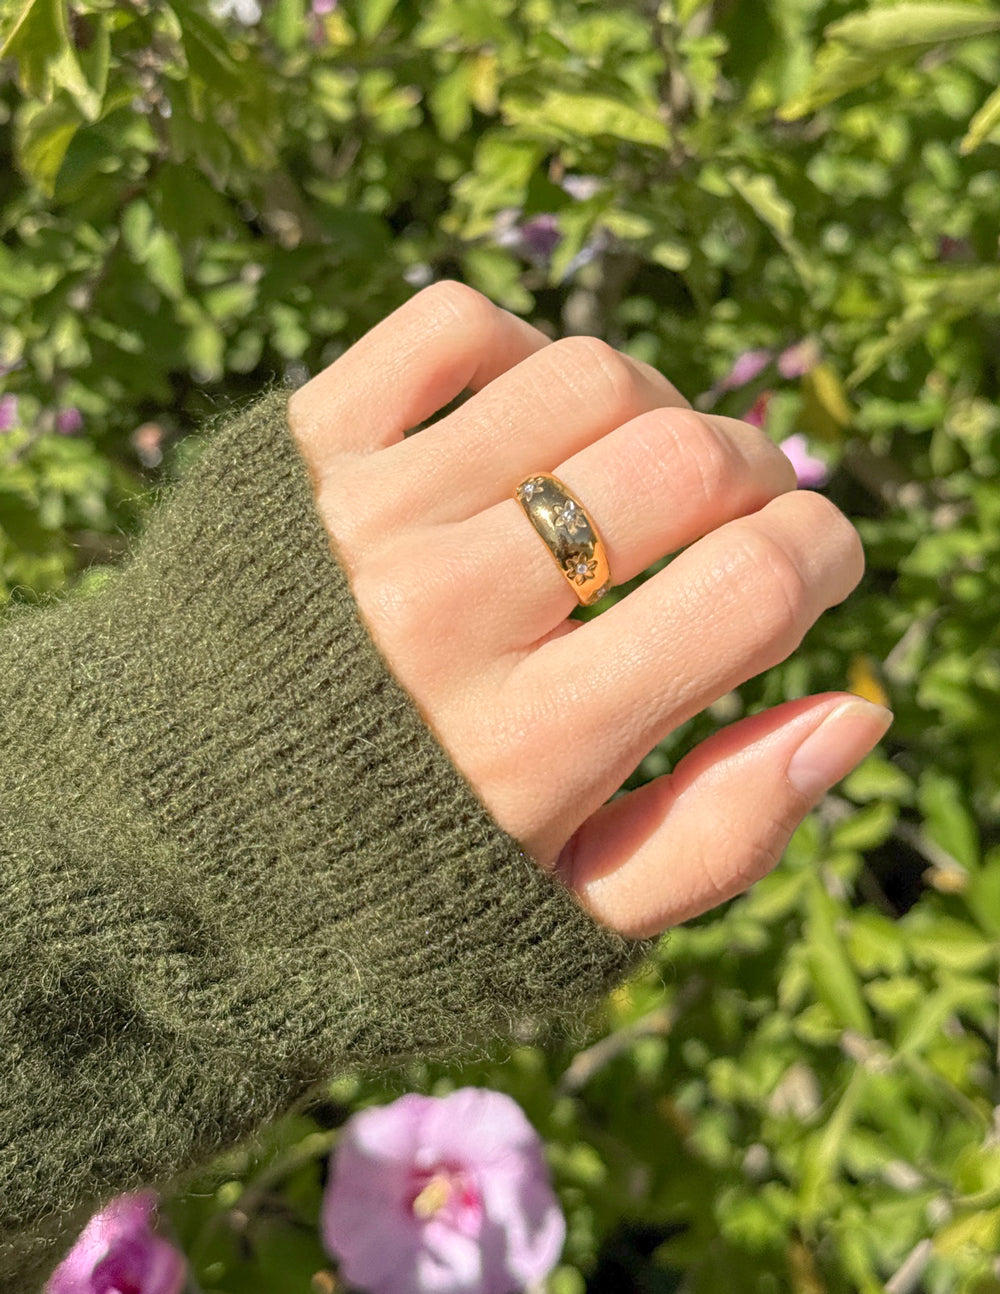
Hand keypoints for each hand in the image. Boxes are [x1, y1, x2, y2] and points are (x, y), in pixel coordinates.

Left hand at [287, 282, 890, 938]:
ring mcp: (366, 516)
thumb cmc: (379, 889)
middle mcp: (450, 611)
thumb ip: (722, 832)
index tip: (815, 567)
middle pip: (685, 460)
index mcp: (534, 742)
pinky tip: (528, 425)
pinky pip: (451, 326)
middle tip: (739, 521)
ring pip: (587, 377)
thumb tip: (858, 708)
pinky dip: (523, 349)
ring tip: (637, 473)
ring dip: (655, 410)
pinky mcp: (296, 450)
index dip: (825, 555)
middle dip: (759, 478)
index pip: (754, 583)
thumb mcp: (561, 920)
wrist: (155, 843)